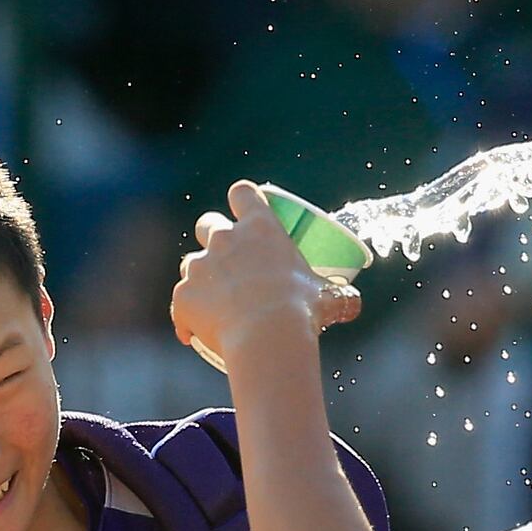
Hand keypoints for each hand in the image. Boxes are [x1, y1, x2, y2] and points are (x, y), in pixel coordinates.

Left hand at [172, 180, 359, 375]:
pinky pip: (178, 303)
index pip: (242, 193)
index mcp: (259, 227)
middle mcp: (224, 239)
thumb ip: (342, 297)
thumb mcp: (331, 299)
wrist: (267, 337)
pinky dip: (185, 317)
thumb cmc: (303, 311)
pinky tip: (191, 334)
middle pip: (207, 223)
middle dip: (213, 235)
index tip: (245, 212)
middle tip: (228, 259)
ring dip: (199, 275)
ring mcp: (199, 266)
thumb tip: (352, 304)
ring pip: (189, 263)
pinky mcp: (182, 295)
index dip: (242, 199)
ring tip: (215, 301)